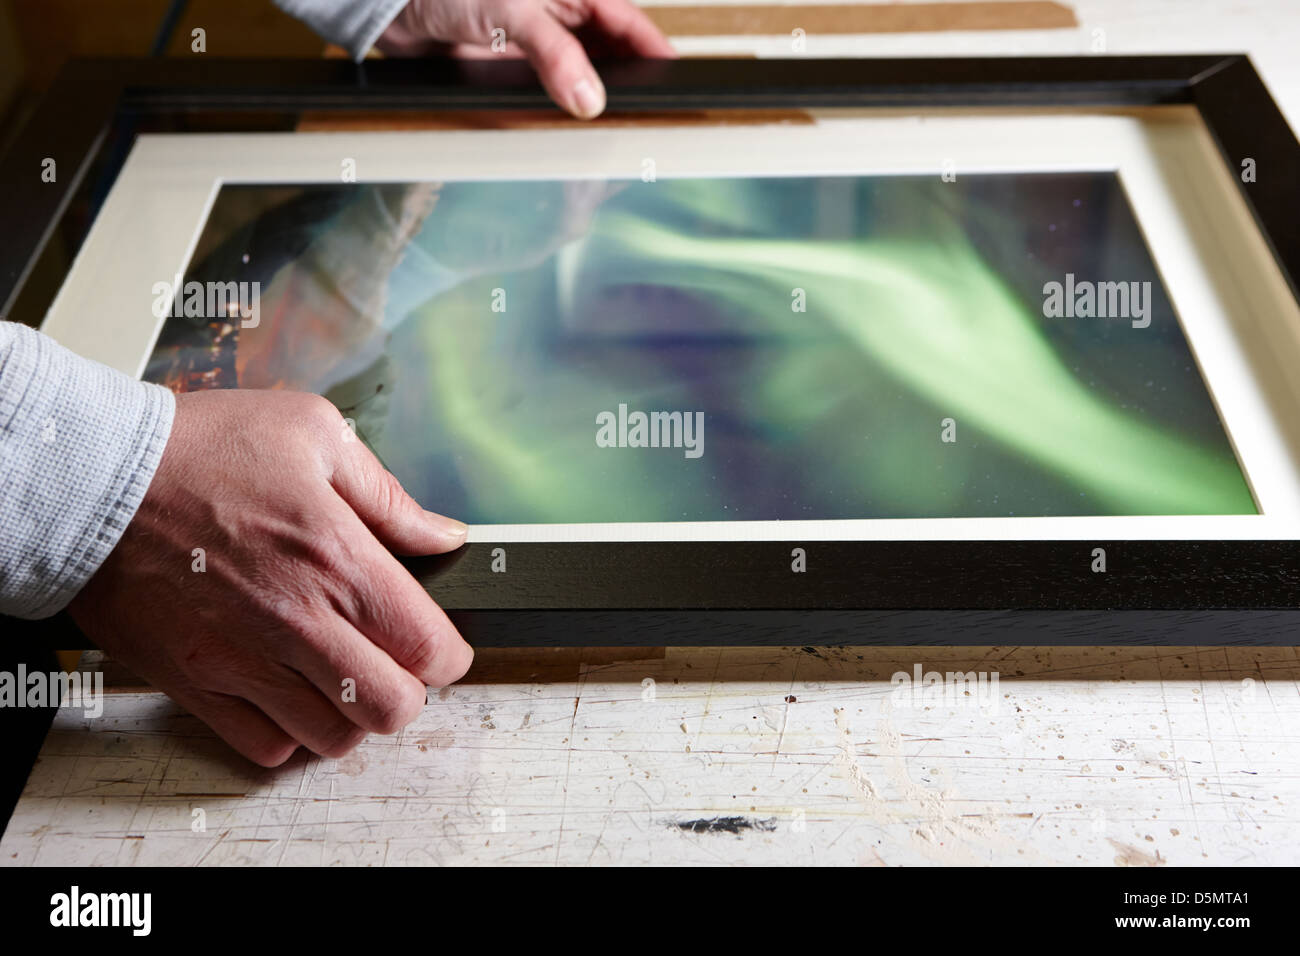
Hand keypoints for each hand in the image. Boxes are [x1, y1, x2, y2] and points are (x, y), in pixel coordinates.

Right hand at [68, 388, 472, 765]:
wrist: (92, 480)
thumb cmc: (200, 450)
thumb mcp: (314, 434)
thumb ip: (389, 498)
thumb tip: (443, 536)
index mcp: (337, 559)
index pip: (429, 648)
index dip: (448, 655)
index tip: (437, 643)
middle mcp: (296, 621)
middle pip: (392, 708)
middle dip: (406, 689)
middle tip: (390, 660)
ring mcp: (243, 661)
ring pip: (333, 738)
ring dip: (350, 714)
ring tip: (338, 673)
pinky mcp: (196, 683)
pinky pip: (264, 746)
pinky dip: (288, 730)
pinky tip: (286, 688)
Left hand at [376, 0, 675, 117]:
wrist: (391, 6)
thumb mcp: (512, 13)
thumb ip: (555, 55)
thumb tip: (590, 100)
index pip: (631, 24)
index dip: (655, 55)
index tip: (677, 85)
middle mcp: (562, 14)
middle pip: (613, 53)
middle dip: (628, 83)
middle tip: (643, 117)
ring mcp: (540, 41)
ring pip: (585, 75)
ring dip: (595, 100)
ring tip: (611, 127)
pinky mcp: (516, 66)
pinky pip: (551, 91)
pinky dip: (562, 109)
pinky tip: (567, 125)